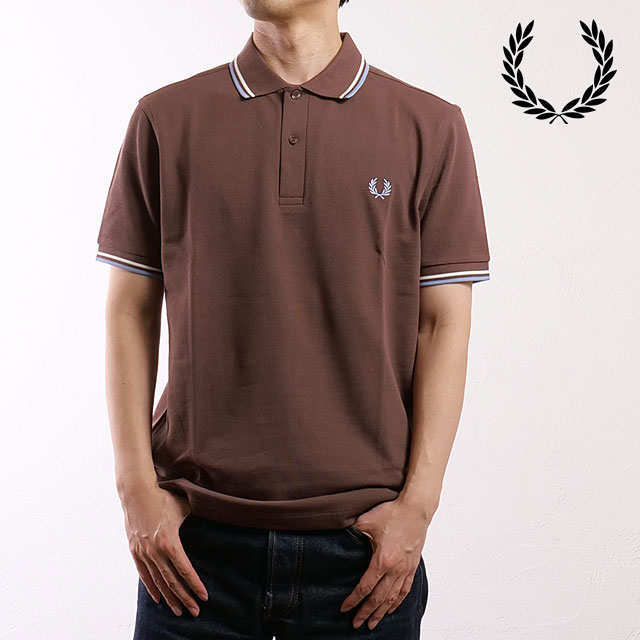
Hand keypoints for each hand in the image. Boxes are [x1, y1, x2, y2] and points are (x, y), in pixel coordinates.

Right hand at [123, 486, 208, 616]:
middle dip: (185, 598)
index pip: (184, 569)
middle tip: (195, 611)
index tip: (204, 596)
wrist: (137, 493)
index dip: (195, 584)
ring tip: (178, 611)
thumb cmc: (163, 497)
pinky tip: (159, 598)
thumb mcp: (184, 507)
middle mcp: (155, 551)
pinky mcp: (135, 551)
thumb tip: (212, 516)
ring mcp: (143, 552)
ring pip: (158, 581)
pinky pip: (144, 574)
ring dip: (169, 598)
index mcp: (169, 541)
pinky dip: (152, 588)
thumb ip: (196, 516)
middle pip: (172, 581)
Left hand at [339, 497, 431, 629]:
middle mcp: (395, 569)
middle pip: (378, 598)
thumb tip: (341, 536)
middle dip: (366, 613)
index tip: (344, 608)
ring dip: (381, 612)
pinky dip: (397, 602)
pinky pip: (405, 590)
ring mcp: (405, 569)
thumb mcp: (366, 521)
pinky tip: (391, 608)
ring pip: (392, 598)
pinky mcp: (412, 566)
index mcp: (382, 560)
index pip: (365, 587)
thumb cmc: (393, 513)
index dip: (354, 600)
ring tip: (373, 623)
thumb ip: (353, 532)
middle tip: (356, 624)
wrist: (416, 509)